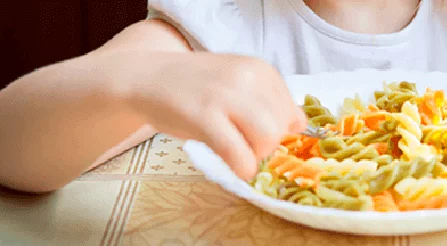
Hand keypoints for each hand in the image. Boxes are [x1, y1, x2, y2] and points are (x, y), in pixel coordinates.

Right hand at [123, 52, 306, 179]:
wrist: (147, 77)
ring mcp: (225, 96)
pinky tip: (235, 167)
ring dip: (257, 156)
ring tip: (238, 152)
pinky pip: (238, 153)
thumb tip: (299, 126)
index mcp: (260, 69)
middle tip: (247, 147)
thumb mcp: (237, 81)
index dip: (280, 133)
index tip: (259, 137)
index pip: (293, 113)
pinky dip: (243, 168)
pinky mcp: (204, 117)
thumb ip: (266, 100)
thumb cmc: (195, 85)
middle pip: (282, 127)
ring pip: (267, 139)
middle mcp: (247, 77)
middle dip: (269, 146)